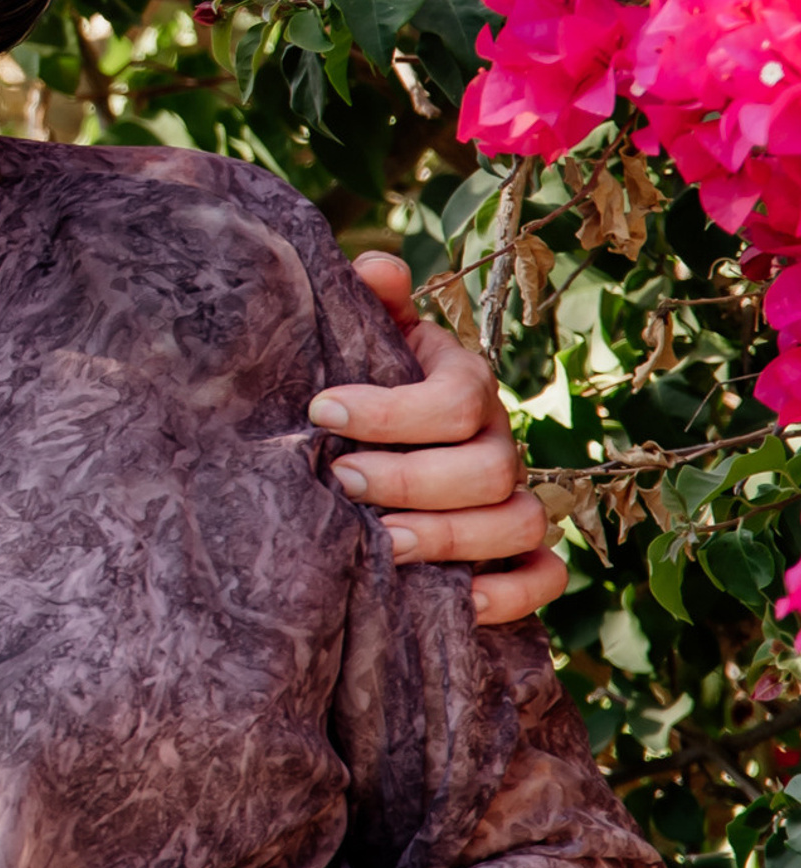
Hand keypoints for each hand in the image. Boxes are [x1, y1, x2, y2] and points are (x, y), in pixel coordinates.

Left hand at [310, 252, 566, 625]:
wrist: (385, 434)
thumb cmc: (372, 380)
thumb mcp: (371, 336)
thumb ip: (375, 301)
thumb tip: (375, 268)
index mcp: (466, 385)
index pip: (451, 400)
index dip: (389, 410)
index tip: (320, 410)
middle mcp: (499, 442)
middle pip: (485, 470)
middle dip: (410, 479)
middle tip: (341, 479)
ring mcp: (514, 497)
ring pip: (519, 523)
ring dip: (453, 538)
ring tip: (384, 544)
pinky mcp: (521, 551)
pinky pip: (547, 576)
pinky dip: (513, 593)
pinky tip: (459, 599)